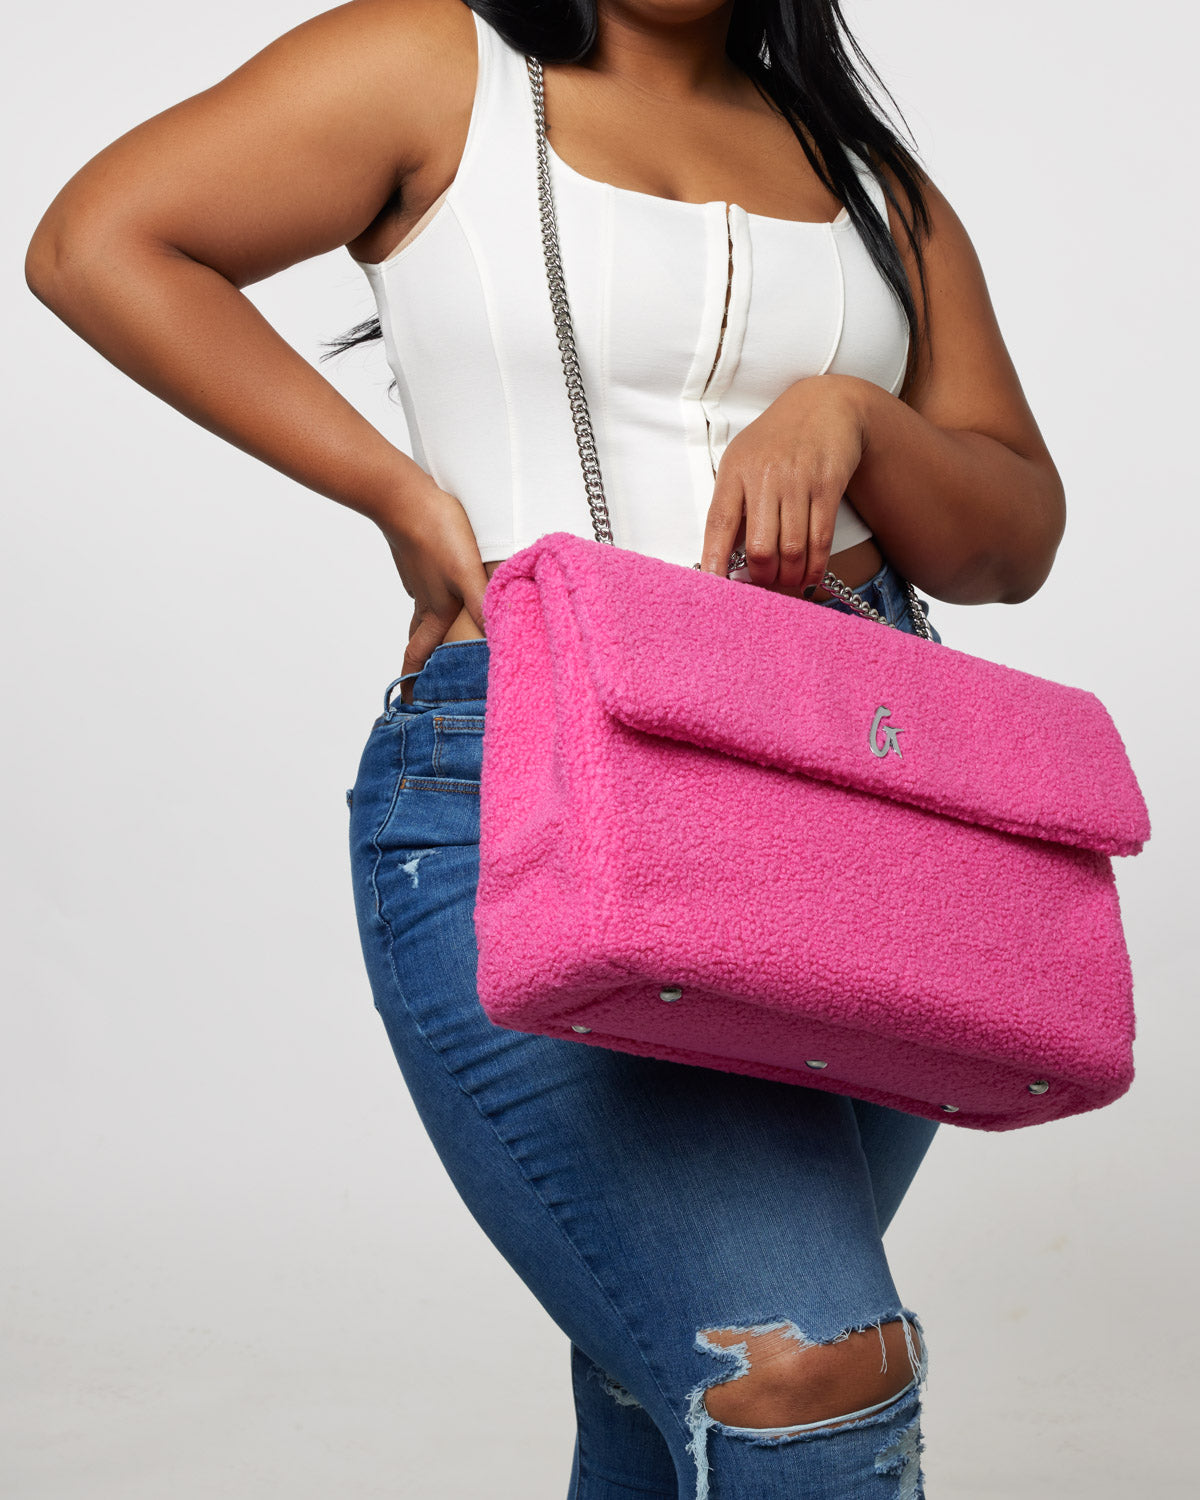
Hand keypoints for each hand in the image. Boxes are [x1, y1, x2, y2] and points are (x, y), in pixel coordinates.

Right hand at [375, 473, 488, 702]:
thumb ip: (482, 604)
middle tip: (419, 679)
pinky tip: (442, 588)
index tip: (407, 702)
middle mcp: (423, 597)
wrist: (400, 495)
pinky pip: (426, 586)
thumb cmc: (435, 532)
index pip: (419, 653)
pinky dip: (433, 597)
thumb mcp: (466, 573)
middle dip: (419, 661)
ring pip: (423, 610)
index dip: (413, 679)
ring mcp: (418, 576)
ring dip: (428, 629)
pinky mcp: (417, 556)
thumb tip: (497, 639)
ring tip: (437, 640)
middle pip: (419, 637)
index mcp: (435, 608)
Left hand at [698, 374, 868, 595]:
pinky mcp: (828, 485)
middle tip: (765, 586)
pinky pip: (821, 538)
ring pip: (793, 549)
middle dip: (763, 577)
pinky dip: (815, 566)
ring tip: (788, 583)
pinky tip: (810, 577)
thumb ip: (734, 501)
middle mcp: (764, 475)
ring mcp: (798, 480)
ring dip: (790, 577)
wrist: (826, 405)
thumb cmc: (777, 440)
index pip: (719, 523)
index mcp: (735, 469)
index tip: (714, 588)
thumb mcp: (744, 459)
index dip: (715, 560)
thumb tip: (726, 556)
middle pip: (760, 547)